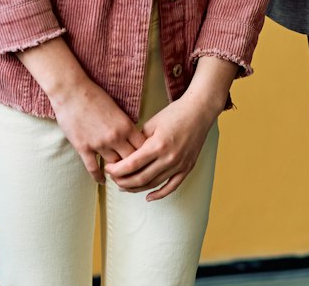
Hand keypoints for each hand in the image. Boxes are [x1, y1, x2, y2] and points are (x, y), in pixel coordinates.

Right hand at [47, 74, 145, 181]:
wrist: (72, 92)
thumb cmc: (94, 96)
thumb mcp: (117, 109)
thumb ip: (125, 124)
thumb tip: (133, 136)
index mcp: (126, 125)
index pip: (143, 147)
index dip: (146, 155)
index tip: (146, 159)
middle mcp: (115, 136)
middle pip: (132, 160)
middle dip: (135, 167)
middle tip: (137, 173)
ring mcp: (99, 144)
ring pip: (115, 166)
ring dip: (118, 172)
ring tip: (121, 178)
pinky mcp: (83, 148)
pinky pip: (93, 168)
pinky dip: (99, 177)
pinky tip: (103, 181)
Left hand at [105, 77, 226, 200]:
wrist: (200, 111)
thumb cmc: (175, 113)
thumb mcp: (152, 123)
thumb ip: (139, 141)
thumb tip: (126, 155)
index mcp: (158, 145)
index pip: (132, 164)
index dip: (117, 170)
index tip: (108, 169)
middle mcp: (169, 158)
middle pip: (140, 178)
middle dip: (123, 181)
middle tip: (113, 178)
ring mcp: (180, 164)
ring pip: (153, 184)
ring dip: (136, 188)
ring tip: (124, 186)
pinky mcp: (187, 167)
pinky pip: (172, 186)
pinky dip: (159, 194)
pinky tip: (148, 197)